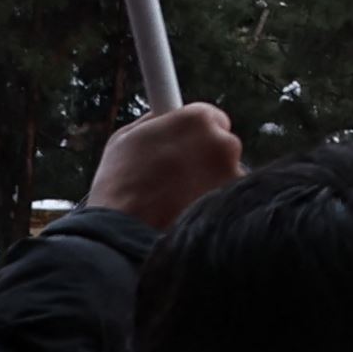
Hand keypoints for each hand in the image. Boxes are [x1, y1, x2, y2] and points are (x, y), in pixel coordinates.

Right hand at [83, 103, 242, 232]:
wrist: (124, 234)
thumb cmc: (119, 186)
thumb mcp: (126, 139)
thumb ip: (155, 122)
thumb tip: (165, 117)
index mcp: (197, 119)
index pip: (211, 117)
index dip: (197, 133)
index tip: (190, 142)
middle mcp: (222, 142)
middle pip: (222, 144)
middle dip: (204, 157)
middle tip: (176, 175)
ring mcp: (233, 174)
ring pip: (225, 173)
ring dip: (208, 181)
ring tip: (174, 198)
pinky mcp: (233, 203)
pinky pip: (225, 199)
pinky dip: (210, 204)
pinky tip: (184, 211)